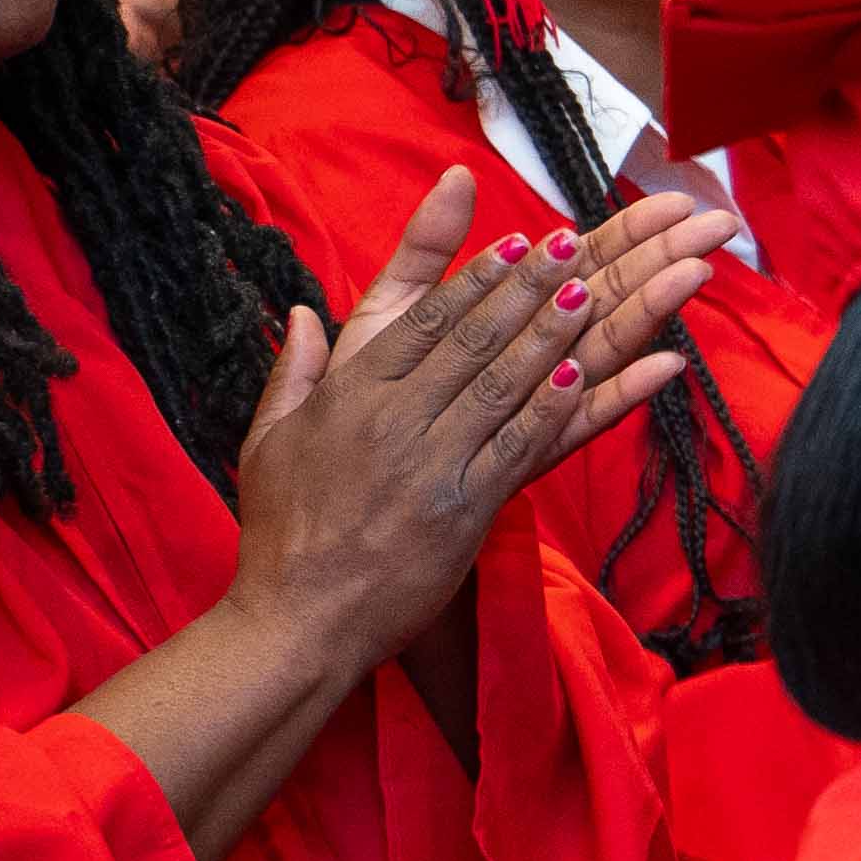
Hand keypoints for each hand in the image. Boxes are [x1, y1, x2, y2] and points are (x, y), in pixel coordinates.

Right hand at [229, 170, 712, 665]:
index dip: (474, 278)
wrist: (299, 620)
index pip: (422, 322)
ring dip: (551, 335)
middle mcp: (391, 421)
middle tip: (572, 244)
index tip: (516, 240)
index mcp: (347, 397)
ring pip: (500, 385)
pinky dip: (552, 410)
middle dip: (526, 288)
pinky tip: (587, 376)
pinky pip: (516, 449)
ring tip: (592, 290)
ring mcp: (430, 465)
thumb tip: (306, 311)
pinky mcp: (462, 511)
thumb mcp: (268, 440)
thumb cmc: (283, 532)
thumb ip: (295, 371)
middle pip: (471, 340)